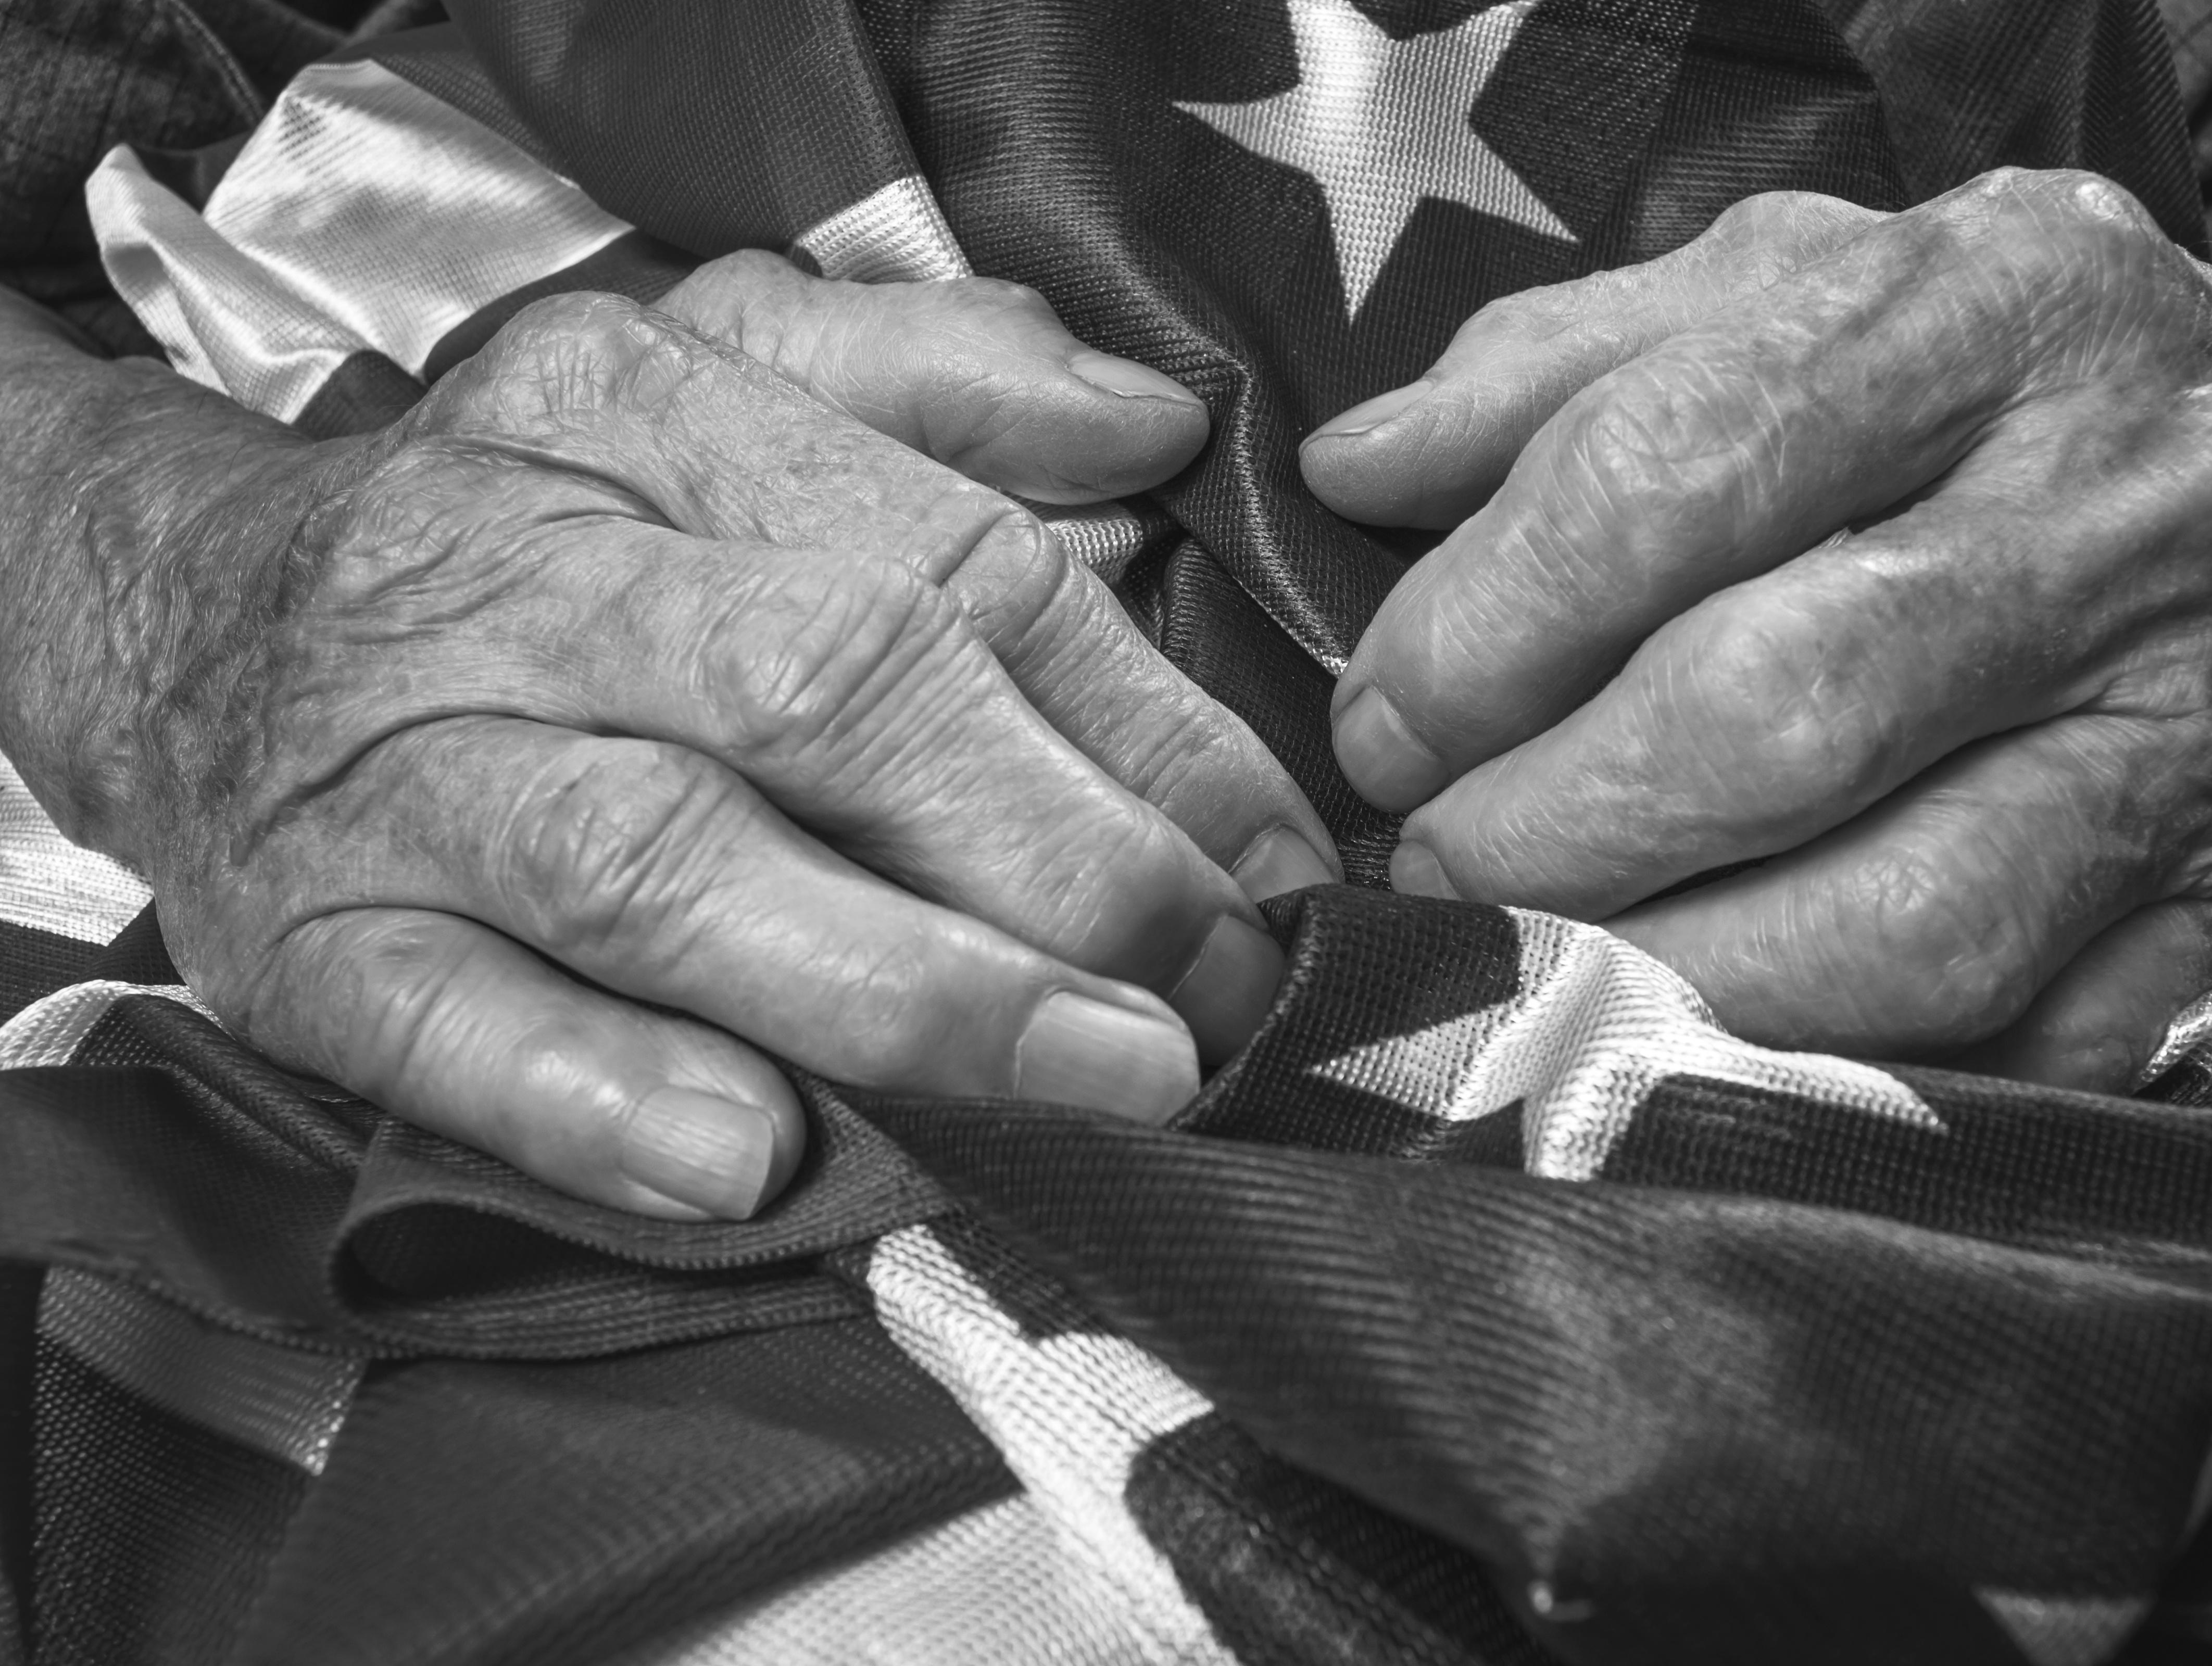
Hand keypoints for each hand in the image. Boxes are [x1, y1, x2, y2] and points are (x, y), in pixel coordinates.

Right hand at [2, 255, 1338, 1218]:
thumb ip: (936, 392)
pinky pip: (455, 1024)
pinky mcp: (308, 938)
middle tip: (1216, 996)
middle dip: (1057, 855)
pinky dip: (606, 1092)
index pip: (947, 563)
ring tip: (1097, 1084)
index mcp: (639, 412)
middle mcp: (519, 569)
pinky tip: (755, 1158)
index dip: (1143, 723)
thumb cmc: (525, 532)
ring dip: (903, 985)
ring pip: (667, 864)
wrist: (189, 621)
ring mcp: (401, 765)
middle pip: (828, 694)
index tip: (1275, 859)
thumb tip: (1149, 432)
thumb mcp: (710, 388)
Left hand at [1303, 169, 2211, 1086]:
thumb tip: (1353, 469)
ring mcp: (2196, 726)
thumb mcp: (1796, 282)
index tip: (1382, 720)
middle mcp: (2119, 509)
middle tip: (1431, 857)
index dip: (1486, 628)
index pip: (1679, 471)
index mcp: (1992, 306)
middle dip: (1549, 824)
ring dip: (1670, 976)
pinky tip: (1706, 1043)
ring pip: (1907, 920)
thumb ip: (1559, 365)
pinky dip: (1837, 1078)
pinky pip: (2022, 1043)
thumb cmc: (2003, 373)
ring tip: (1535, 961)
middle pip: (1781, 711)